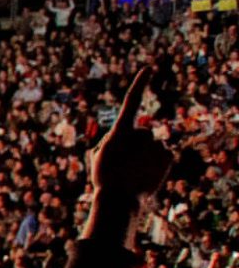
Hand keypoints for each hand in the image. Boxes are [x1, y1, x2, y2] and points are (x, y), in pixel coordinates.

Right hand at [89, 65, 171, 208]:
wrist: (120, 198)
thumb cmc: (104, 178)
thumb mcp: (99, 155)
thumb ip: (112, 140)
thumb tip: (123, 137)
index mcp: (120, 131)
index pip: (132, 102)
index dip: (140, 84)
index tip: (149, 69)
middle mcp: (141, 133)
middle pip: (141, 132)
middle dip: (135, 144)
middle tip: (125, 163)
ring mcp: (156, 144)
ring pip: (152, 144)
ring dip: (145, 154)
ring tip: (135, 171)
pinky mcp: (169, 154)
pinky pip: (163, 154)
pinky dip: (157, 162)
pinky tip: (148, 173)